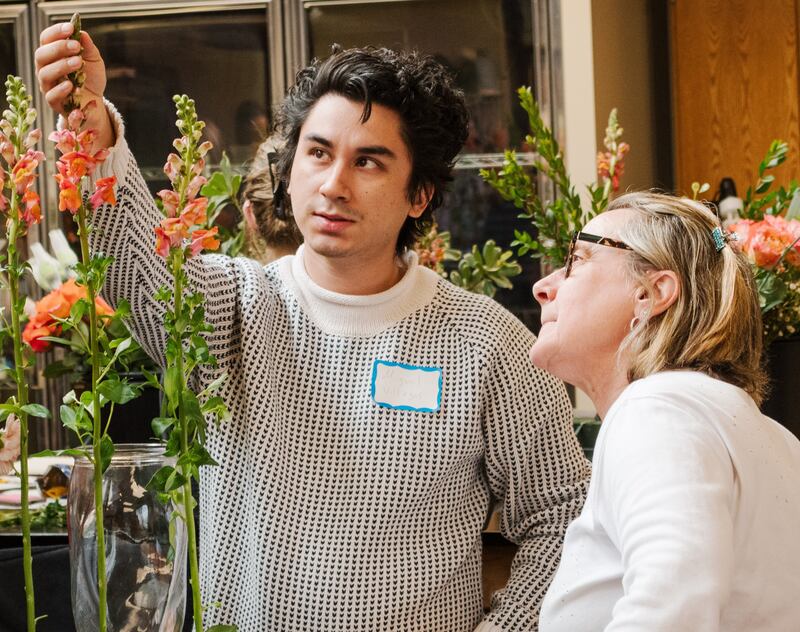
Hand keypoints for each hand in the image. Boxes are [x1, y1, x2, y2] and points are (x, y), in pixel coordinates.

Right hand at [35, 22, 112, 146]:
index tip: (71, 28)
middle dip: (58, 48)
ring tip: (78, 63)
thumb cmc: (90, 77)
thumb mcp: (94, 60)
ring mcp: (47, 85)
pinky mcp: (53, 102)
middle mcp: (45, 68)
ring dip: (61, 66)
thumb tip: (82, 33)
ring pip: (45, 74)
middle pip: (41, 55)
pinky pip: (51, 95)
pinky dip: (60, 90)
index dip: (56, 32)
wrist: (96, 101)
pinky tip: (71, 84)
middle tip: (76, 46)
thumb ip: (88, 48)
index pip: (46, 39)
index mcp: (52, 54)